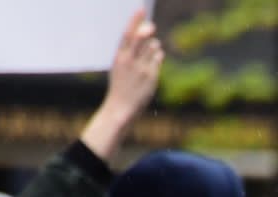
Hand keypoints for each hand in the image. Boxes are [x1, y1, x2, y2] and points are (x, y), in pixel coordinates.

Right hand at [81, 11, 161, 160]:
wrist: (121, 107)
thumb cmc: (121, 85)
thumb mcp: (120, 67)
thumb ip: (132, 53)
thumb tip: (150, 40)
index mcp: (119, 57)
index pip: (127, 34)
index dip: (134, 20)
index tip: (140, 9)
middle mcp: (130, 61)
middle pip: (140, 38)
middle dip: (146, 29)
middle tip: (150, 25)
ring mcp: (141, 68)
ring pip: (152, 47)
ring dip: (154, 44)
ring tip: (151, 47)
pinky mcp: (152, 76)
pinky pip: (158, 58)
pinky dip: (158, 54)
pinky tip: (156, 55)